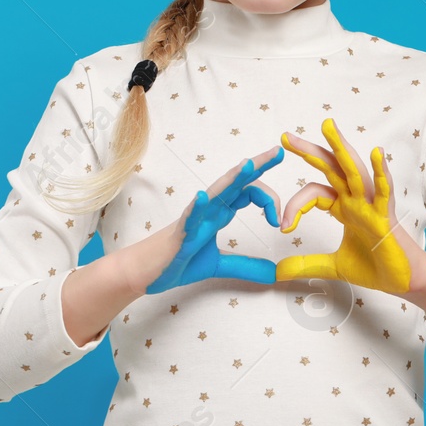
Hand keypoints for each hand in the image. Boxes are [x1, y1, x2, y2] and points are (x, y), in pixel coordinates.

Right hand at [145, 148, 283, 295]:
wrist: (144, 273)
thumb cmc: (176, 262)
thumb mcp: (219, 266)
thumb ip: (246, 267)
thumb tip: (274, 274)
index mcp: (220, 213)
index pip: (247, 192)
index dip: (269, 198)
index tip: (281, 221)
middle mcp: (209, 209)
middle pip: (236, 182)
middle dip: (257, 165)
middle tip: (279, 152)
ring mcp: (194, 218)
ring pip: (216, 192)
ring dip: (233, 178)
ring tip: (248, 164)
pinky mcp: (179, 233)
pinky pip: (188, 217)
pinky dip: (196, 207)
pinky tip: (203, 198)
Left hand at [275, 119, 412, 294]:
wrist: (403, 280)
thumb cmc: (376, 266)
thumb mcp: (333, 266)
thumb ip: (306, 265)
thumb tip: (278, 272)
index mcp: (343, 207)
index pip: (314, 193)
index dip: (295, 206)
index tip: (283, 226)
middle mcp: (356, 200)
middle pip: (331, 167)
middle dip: (309, 150)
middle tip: (286, 137)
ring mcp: (371, 205)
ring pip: (354, 170)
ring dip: (340, 147)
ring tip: (327, 126)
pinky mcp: (385, 216)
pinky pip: (384, 190)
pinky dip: (381, 172)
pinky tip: (377, 153)